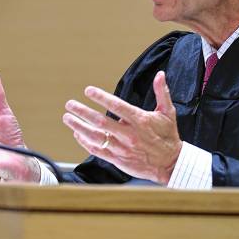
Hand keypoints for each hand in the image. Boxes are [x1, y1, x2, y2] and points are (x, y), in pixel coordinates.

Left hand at [62, 71, 181, 183]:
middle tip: (70, 104)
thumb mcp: (168, 112)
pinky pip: (98, 150)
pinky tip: (77, 134)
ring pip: (96, 137)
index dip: (101, 98)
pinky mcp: (118, 159)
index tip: (88, 91)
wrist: (171, 164)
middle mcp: (129, 135)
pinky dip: (85, 142)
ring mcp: (122, 148)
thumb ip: (162, 92)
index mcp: (140, 120)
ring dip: (79, 127)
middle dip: (83, 112)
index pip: (117, 106)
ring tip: (68, 118)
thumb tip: (160, 74)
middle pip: (101, 122)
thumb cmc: (168, 136)